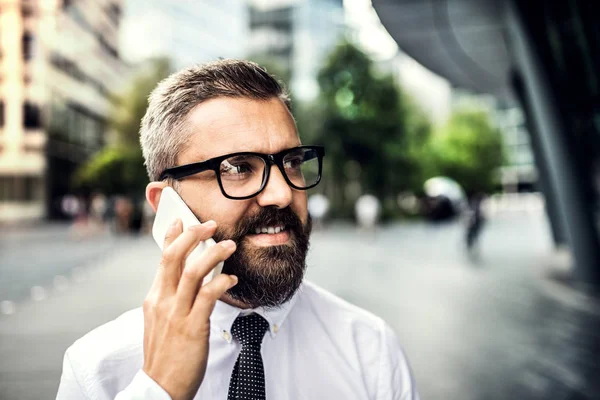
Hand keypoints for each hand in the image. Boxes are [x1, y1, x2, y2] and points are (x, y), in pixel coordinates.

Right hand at [142, 219, 237, 399]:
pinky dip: (221, 282)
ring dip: (213, 254)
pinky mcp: (192, 328)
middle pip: (173, 257)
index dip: (172, 236)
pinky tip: (232, 278)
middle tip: (211, 225)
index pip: (162, 259)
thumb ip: (171, 298)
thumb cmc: (165, 354)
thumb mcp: (161, 320)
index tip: (182, 219)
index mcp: (154, 298)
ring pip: (192, 272)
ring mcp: (176, 314)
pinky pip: (208, 297)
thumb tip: (186, 278)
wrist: (160, 388)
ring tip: (229, 245)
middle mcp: (162, 302)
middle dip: (193, 235)